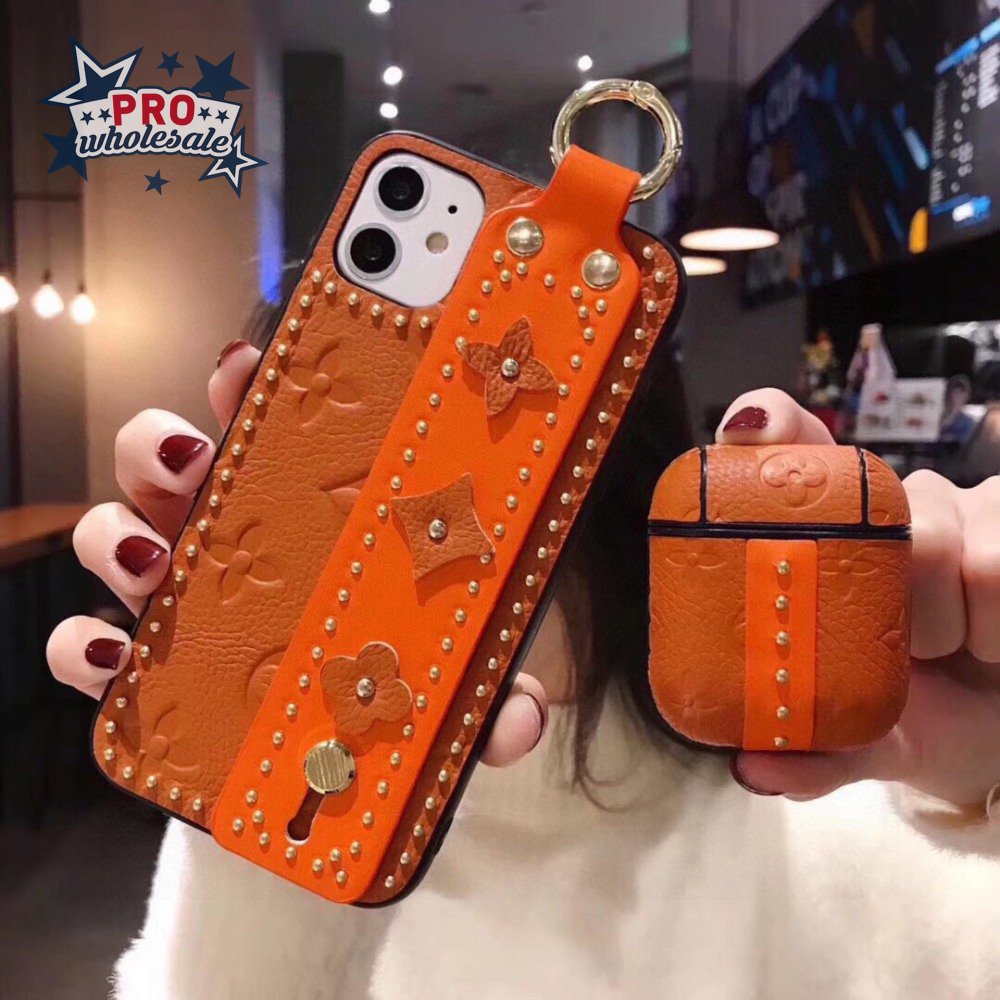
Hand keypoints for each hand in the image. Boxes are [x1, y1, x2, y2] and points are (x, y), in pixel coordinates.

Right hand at [46, 340, 547, 766]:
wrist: (331, 770)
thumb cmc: (389, 680)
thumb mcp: (453, 671)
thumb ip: (488, 684)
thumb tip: (521, 717)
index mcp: (303, 507)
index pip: (266, 422)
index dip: (246, 384)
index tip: (248, 366)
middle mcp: (231, 537)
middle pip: (170, 461)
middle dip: (168, 442)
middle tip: (199, 456)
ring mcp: (180, 598)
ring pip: (112, 533)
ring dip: (117, 532)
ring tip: (154, 556)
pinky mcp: (143, 670)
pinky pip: (84, 645)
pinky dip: (83, 645)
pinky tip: (114, 652)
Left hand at [721, 389, 999, 808]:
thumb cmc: (920, 714)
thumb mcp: (865, 739)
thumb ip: (813, 752)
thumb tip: (748, 766)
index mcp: (831, 530)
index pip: (793, 443)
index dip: (770, 428)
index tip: (749, 433)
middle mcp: (893, 502)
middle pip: (875, 510)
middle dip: (894, 602)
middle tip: (911, 647)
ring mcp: (965, 505)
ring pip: (945, 544)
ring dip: (950, 624)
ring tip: (959, 648)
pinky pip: (997, 565)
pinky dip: (994, 628)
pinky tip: (992, 641)